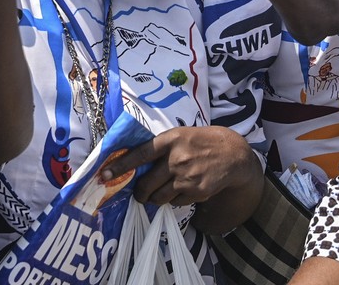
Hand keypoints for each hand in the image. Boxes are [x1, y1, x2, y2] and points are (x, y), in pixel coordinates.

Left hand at [103, 125, 256, 206]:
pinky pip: (175, 202)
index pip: (140, 154)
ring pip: (159, 197)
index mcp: (170, 140)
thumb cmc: (201, 142)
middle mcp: (177, 158)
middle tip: (139, 193)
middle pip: (146, 183)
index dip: (121, 166)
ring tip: (158, 193)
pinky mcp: (196, 191)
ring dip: (154, 199)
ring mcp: (186, 177)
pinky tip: (181, 190)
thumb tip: (135, 164)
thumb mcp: (180, 135)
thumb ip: (160, 147)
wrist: (233, 155)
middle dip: (139, 192)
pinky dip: (173, 200)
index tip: (105, 175)